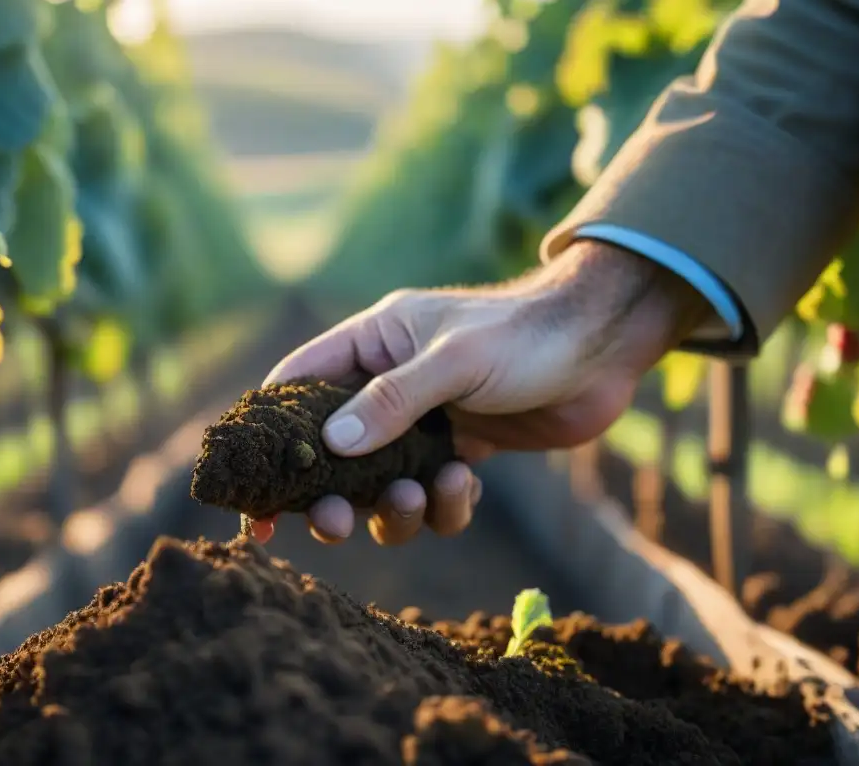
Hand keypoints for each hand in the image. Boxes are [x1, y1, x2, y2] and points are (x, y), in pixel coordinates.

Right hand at [252, 241, 708, 544]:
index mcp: (373, 344)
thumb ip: (392, 401)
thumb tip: (332, 446)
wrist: (603, 347)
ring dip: (396, 506)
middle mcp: (390, 385)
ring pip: (383, 485)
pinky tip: (465, 490)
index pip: (297, 386)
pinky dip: (444, 506)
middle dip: (332, 494)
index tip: (255, 492)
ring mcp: (425, 423)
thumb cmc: (525, 335)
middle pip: (333, 452)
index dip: (270, 436)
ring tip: (425, 495)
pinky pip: (434, 496)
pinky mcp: (461, 452)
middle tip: (336, 522)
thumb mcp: (454, 361)